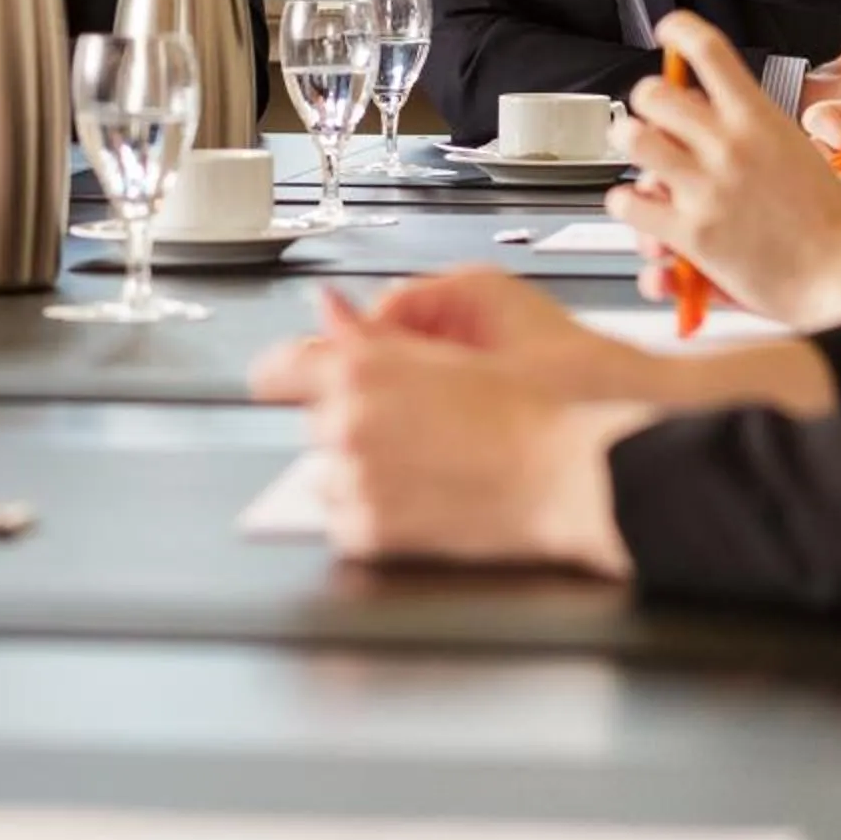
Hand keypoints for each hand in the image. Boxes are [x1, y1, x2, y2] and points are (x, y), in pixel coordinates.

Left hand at [264, 292, 644, 573]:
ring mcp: (354, 481)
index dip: (289, 375)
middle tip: (411, 428)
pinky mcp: (367, 531)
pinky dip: (373, 514)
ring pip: (327, 474)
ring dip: (359, 471)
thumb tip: (327, 308)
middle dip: (348, 425)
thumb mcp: (442, 351)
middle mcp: (345, 423)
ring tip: (424, 464)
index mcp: (358, 369)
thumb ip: (368, 332)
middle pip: (313, 423)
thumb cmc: (521, 410)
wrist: (564, 474)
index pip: (276, 369)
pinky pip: (345, 521)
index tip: (293, 382)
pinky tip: (422, 497)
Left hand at [611, 12, 840, 332]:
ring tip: (643, 160)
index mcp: (761, 119)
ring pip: (633, 138)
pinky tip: (644, 211)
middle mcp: (729, 144)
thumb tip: (734, 122)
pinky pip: (628, 202)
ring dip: (632, 146)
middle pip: (654, 91)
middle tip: (654, 117)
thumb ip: (764, 136)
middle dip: (648, 102)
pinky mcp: (690, 231)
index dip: (680, 30)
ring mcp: (706, 186)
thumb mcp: (808, 156)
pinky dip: (627, 204)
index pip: (709, 50)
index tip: (669, 31)